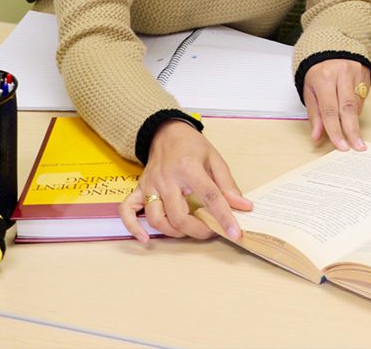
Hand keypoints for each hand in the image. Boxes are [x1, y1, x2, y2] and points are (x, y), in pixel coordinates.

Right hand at [119, 120, 251, 241]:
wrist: (166, 132)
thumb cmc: (192, 146)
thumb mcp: (215, 159)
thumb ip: (228, 185)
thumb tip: (243, 206)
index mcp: (189, 168)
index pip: (210, 196)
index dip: (224, 217)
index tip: (235, 233)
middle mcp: (167, 178)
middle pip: (179, 215)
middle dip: (198, 230)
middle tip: (212, 231)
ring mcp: (150, 184)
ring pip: (156, 218)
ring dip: (174, 232)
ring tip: (190, 231)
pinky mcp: (138, 188)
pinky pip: (127, 211)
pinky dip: (133, 227)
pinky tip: (145, 238)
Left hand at [302, 58, 370, 151]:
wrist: (334, 46)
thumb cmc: (318, 71)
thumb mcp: (309, 90)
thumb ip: (314, 114)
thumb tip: (317, 136)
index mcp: (323, 78)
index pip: (329, 110)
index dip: (335, 130)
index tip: (341, 146)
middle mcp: (341, 75)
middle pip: (348, 109)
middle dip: (352, 131)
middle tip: (357, 147)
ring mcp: (356, 74)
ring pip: (357, 105)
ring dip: (352, 120)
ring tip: (348, 126)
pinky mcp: (366, 75)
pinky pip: (363, 98)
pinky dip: (357, 109)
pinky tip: (350, 109)